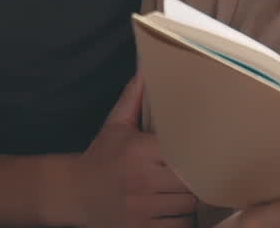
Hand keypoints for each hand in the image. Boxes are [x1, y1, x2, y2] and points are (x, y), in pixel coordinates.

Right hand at [70, 76, 196, 226]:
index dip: (200, 156)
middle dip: (198, 180)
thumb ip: (134, 97)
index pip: (186, 154)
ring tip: (185, 192)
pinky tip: (176, 211)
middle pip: (192, 183)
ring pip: (188, 207)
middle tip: (199, 174)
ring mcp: (142, 209)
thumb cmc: (101, 158)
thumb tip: (147, 68)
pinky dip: (181, 221)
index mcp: (141, 152)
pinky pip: (177, 227)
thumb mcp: (116, 125)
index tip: (208, 152)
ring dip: (191, 202)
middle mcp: (143, 182)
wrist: (72, 194)